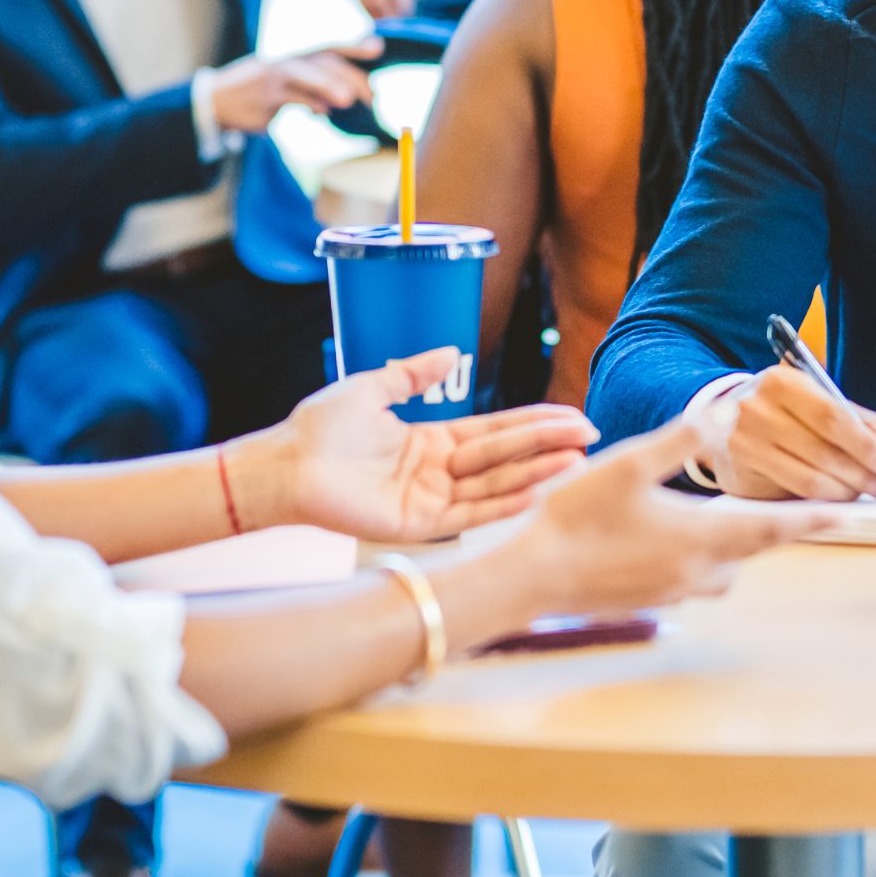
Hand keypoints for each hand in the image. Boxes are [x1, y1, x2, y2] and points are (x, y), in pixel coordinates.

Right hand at [203, 38, 378, 136]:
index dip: (354, 47)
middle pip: (324, 63)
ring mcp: (275, 78)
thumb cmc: (260, 90)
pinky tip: (320, 113)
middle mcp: (288, 61)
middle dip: (350, 78)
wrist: (218, 100)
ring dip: (328, 86)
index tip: (379, 49)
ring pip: (306, 76)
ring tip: (348, 100)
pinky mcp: (265, 98)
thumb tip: (348, 96)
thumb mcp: (288, 81)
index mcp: (297, 56)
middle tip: (373, 97)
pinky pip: (289, 99)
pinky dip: (307, 104)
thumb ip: (317, 85)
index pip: (331, 47)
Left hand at [252, 354, 594, 540]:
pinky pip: (469, 516)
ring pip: (495, 486)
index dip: (534, 423)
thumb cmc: (319, 427)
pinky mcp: (418, 525)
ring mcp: (431, 500)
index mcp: (432, 440)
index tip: (572, 416)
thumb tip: (451, 351)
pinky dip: (503, 506)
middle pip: (505, 457)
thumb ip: (412, 372)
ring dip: (536, 474)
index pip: (495, 430)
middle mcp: (438, 471)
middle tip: (591, 435)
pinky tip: (536, 493)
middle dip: (547, 446)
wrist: (284, 463)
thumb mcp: (372, 387)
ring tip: (576, 461)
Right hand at [493, 413, 846, 616]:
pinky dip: (698, 556)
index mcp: (700, 536)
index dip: (815, 518)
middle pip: (753, 548)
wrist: (533, 577)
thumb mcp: (629, 464)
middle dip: (775, 527)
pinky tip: (669, 539)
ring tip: (719, 517)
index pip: (774, 526)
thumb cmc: (577, 518)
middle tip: (799, 510)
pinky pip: (693, 577)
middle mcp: (697, 571)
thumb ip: (681, 441)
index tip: (851, 515)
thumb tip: (722, 416)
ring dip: (731, 543)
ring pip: (723, 567)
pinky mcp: (653, 601)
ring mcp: (674, 592)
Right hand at [702, 366, 875, 501]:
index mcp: (780, 381)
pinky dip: (823, 500)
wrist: (720, 422)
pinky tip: (837, 497)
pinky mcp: (741, 474)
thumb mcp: (818, 400)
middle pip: (825, 451)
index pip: (834, 417)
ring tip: (864, 491)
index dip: (868, 445)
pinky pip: (793, 494)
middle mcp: (756, 410)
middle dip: (864, 473)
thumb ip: (861, 421)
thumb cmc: (779, 410)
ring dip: (847, 492)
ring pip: (811, 479)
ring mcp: (744, 444)